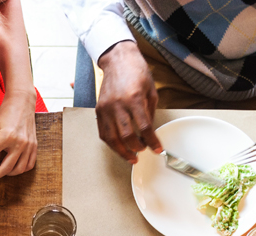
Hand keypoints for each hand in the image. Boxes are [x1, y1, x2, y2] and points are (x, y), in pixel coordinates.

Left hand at [0, 89, 37, 180]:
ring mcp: (28, 146)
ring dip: (8, 174)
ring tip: (0, 170)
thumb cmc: (7, 113)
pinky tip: (13, 167)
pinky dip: (20, 170)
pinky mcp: (34, 146)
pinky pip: (29, 165)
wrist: (22, 102)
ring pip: (19, 170)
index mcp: (6, 136)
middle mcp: (19, 143)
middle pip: (5, 168)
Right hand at [95, 41, 160, 163]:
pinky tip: (119, 147)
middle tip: (143, 150)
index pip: (144, 128)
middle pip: (126, 136)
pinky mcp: (99, 110)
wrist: (117, 60)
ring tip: (131, 157)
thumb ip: (149, 112)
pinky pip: (103, 133)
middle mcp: (118, 105)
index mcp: (133, 98)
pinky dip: (111, 143)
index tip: (157, 148)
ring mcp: (106, 108)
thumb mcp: (150, 90)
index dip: (152, 141)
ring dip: (122, 151)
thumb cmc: (135, 71)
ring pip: (112, 139)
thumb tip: (149, 132)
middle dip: (137, 148)